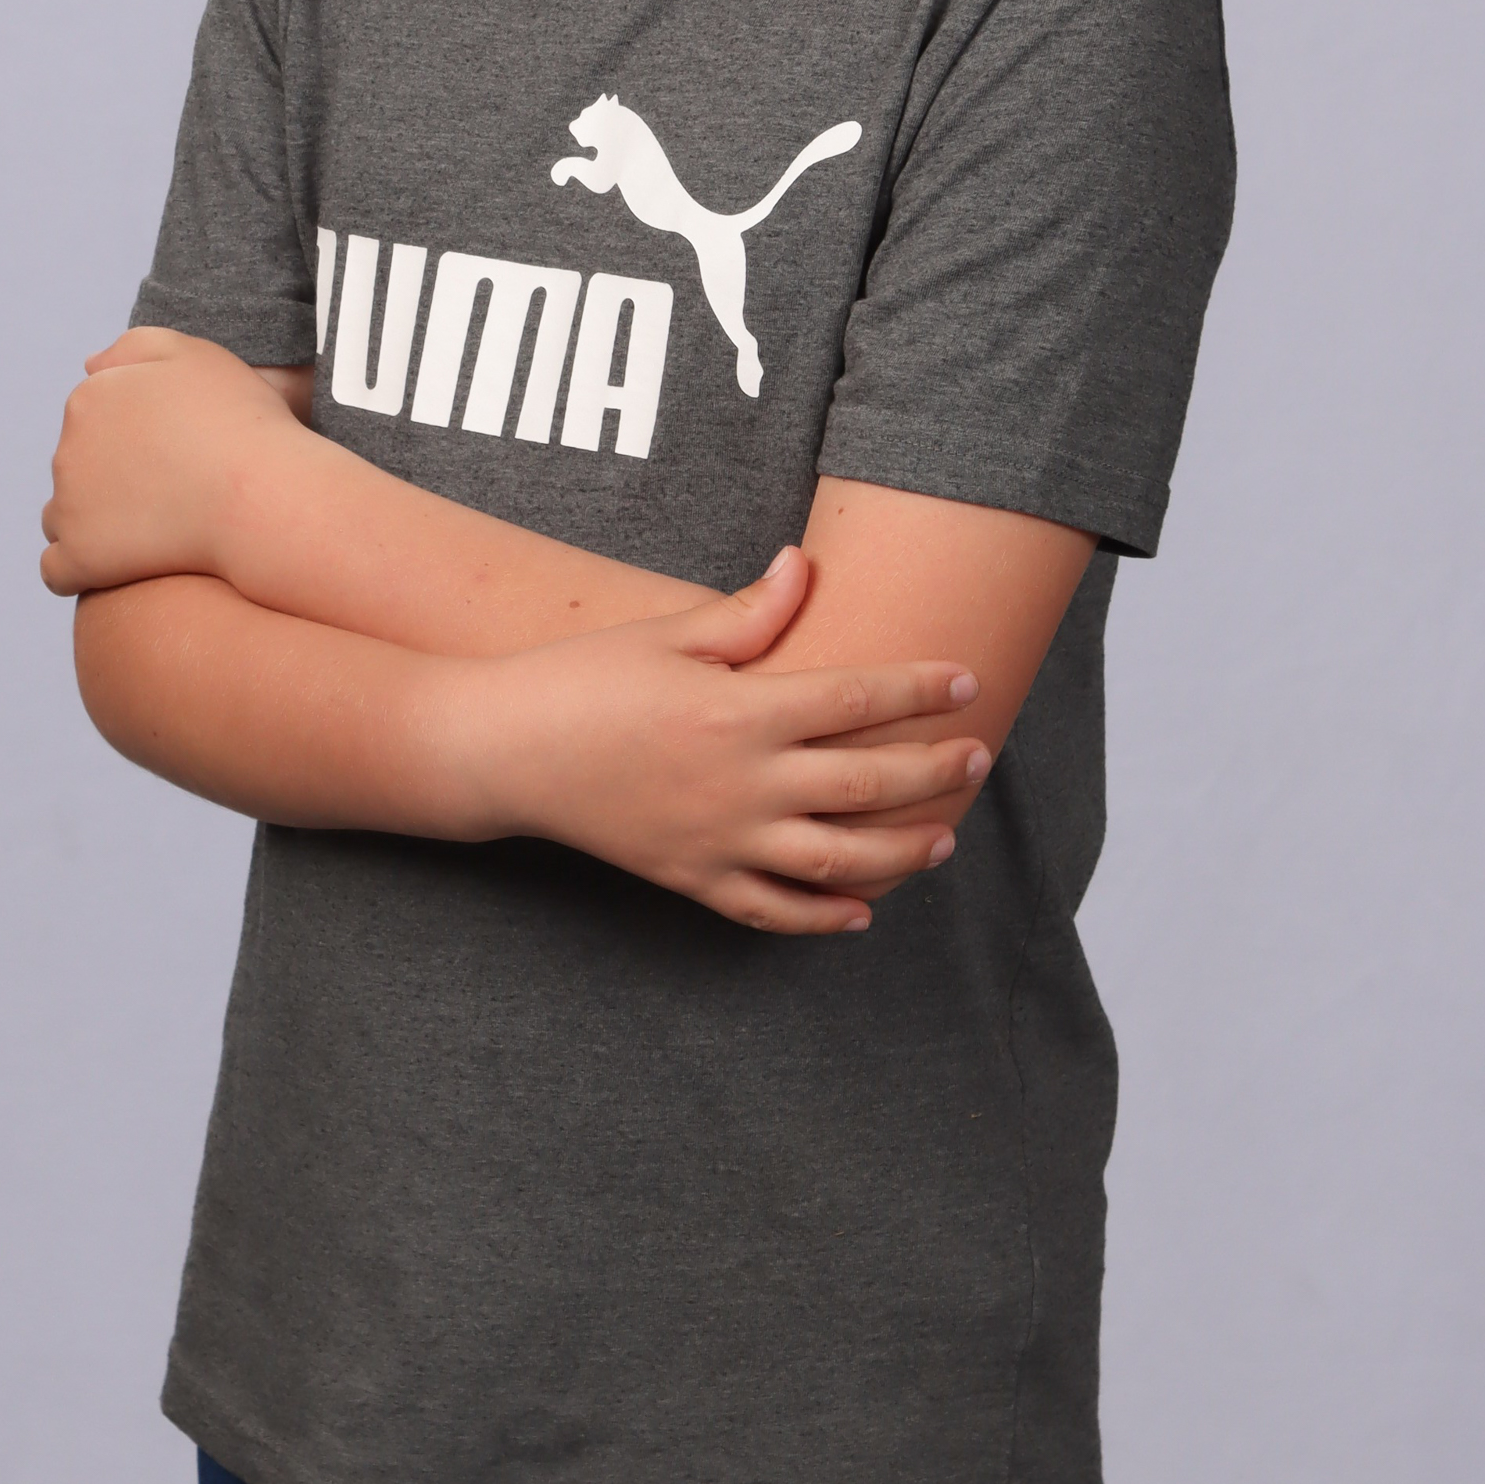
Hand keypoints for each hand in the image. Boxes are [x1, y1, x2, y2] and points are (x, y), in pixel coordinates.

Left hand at [41, 328, 293, 594]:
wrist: (261, 495)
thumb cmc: (240, 423)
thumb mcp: (195, 357)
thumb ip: (137, 348)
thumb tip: (90, 367)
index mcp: (90, 398)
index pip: (92, 421)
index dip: (133, 439)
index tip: (176, 453)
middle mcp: (67, 448)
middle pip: (77, 468)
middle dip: (111, 479)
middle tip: (174, 491)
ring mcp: (68, 505)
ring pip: (63, 516)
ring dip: (95, 523)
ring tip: (155, 531)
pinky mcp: (80, 557)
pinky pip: (57, 570)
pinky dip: (81, 569)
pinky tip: (119, 570)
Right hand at [461, 547, 991, 934]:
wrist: (505, 751)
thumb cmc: (583, 679)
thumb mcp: (667, 633)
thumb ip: (750, 611)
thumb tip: (806, 565)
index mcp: (739, 711)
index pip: (856, 698)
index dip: (919, 688)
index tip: (967, 680)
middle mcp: (742, 783)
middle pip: (866, 783)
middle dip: (933, 770)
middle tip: (979, 757)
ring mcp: (719, 840)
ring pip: (836, 860)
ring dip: (900, 851)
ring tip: (943, 839)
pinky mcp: (692, 879)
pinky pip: (772, 910)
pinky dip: (823, 917)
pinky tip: (862, 910)